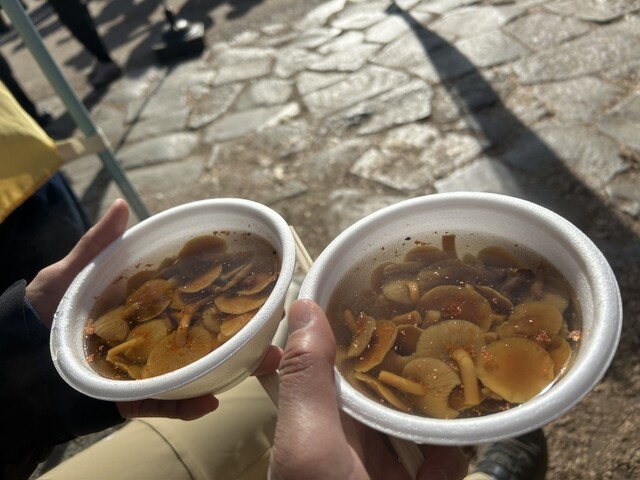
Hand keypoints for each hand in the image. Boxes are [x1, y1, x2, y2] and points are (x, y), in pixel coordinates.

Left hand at [25, 199, 280, 421]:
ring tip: (259, 364)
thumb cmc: (47, 310)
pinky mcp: (131, 397)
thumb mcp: (70, 274)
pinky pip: (162, 403)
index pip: (198, 297)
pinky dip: (185, 405)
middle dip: (247, 338)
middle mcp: (156, 336)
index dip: (231, 294)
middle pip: (209, 336)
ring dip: (232, 370)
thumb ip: (98, 244)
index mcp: (151, 304)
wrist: (18, 359)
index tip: (261, 288)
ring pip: (196, 371)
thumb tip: (123, 205)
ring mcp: (146, 367)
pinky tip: (207, 401)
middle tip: (274, 336)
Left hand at [270, 299, 468, 479]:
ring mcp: (386, 465)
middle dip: (403, 350)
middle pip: (379, 381)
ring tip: (464, 346)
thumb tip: (302, 304)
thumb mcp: (310, 446)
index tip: (366, 284)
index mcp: (318, 420)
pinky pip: (445, 456)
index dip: (345, 324)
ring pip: (415, 415)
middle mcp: (351, 437)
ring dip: (438, 390)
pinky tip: (479, 415)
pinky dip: (460, 439)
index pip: (329, 359)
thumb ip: (308, 381)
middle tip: (433, 308)